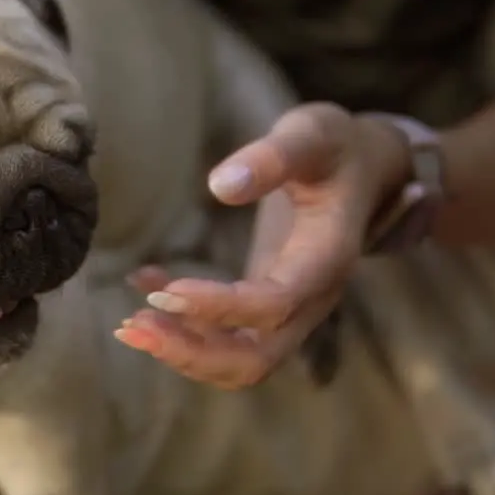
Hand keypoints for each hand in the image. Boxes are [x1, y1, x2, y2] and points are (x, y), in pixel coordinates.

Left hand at [114, 103, 406, 387]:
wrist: (366, 168)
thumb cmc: (336, 148)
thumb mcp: (312, 133)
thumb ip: (272, 156)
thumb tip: (220, 185)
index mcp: (326, 258)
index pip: (274, 305)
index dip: (220, 307)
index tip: (165, 295)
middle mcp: (312, 298)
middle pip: (257, 357)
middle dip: (192, 354)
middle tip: (131, 327)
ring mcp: (291, 308)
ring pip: (241, 360)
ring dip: (183, 352)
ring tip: (128, 326)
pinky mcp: (267, 305)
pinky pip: (226, 336)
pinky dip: (183, 327)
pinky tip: (142, 282)